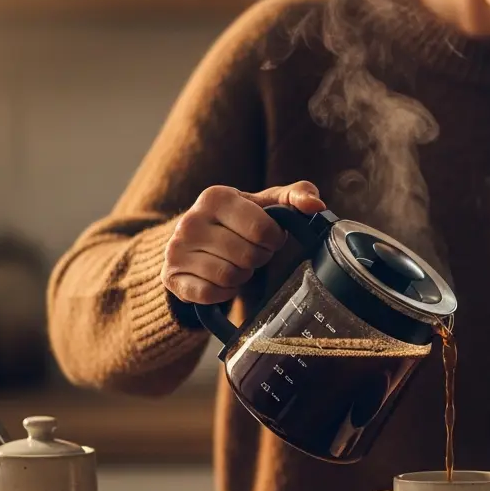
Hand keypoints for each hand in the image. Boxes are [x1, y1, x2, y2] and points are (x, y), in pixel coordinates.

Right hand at [162, 181, 325, 304]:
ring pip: (230, 276)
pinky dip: (224, 292)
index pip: (262, 229)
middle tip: (250, 252)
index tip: (266, 237)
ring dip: (242, 275)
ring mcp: (177, 250)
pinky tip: (220, 279)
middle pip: (248, 256)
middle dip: (258, 258)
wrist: (193, 242)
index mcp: (216, 196)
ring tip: (235, 263)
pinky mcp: (172, 277)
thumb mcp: (265, 203)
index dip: (273, 240)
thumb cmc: (238, 220)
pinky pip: (211, 294)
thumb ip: (296, 196)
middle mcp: (190, 220)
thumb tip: (317, 205)